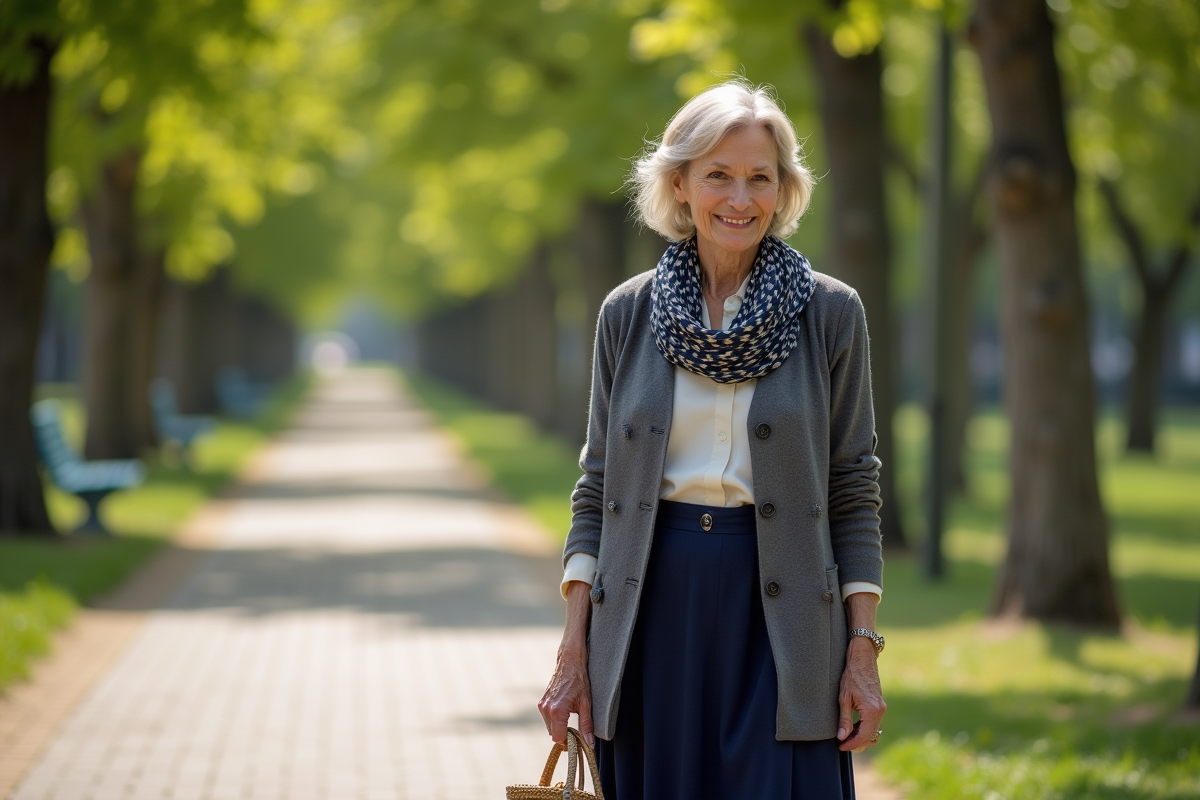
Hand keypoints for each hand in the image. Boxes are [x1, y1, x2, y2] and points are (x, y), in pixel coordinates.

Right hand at [538, 581, 594, 745]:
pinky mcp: (542, 701)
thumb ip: (586, 725)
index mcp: (557, 711)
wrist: (570, 659)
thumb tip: (589, 743)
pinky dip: (556, 720)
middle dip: (565, 735)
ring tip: (573, 718)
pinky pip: (548, 718)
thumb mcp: (586, 703)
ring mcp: (542, 704)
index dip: (568, 743)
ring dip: (560, 727)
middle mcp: (546, 709)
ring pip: (550, 727)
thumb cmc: (580, 679)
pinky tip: (567, 711)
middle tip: (578, 731)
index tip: (577, 741)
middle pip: (553, 734)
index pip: (559, 738)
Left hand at [836, 636, 885, 751]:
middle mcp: (880, 711)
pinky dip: (865, 728)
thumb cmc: (852, 676)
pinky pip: (874, 723)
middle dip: (857, 743)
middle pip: (871, 736)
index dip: (852, 744)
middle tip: (842, 744)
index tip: (841, 746)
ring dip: (861, 737)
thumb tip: (842, 737)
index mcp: (872, 710)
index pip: (864, 736)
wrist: (862, 659)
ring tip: (846, 737)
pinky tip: (853, 727)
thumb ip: (844, 719)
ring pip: (874, 731)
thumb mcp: (844, 698)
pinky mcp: (880, 705)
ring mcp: (882, 708)